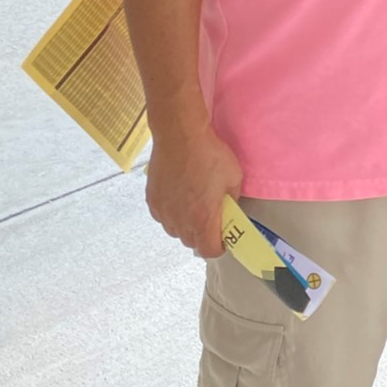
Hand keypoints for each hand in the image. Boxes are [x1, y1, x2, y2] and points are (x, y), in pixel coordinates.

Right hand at [145, 122, 242, 255]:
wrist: (179, 136)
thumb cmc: (209, 155)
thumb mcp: (234, 177)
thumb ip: (232, 199)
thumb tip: (228, 207)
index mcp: (203, 219)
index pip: (209, 250)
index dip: (219, 247)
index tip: (224, 237)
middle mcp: (180, 221)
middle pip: (191, 242)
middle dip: (203, 236)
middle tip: (212, 218)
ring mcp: (163, 212)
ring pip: (175, 231)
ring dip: (186, 225)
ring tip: (194, 205)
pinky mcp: (152, 200)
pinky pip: (164, 217)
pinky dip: (172, 213)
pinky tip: (180, 196)